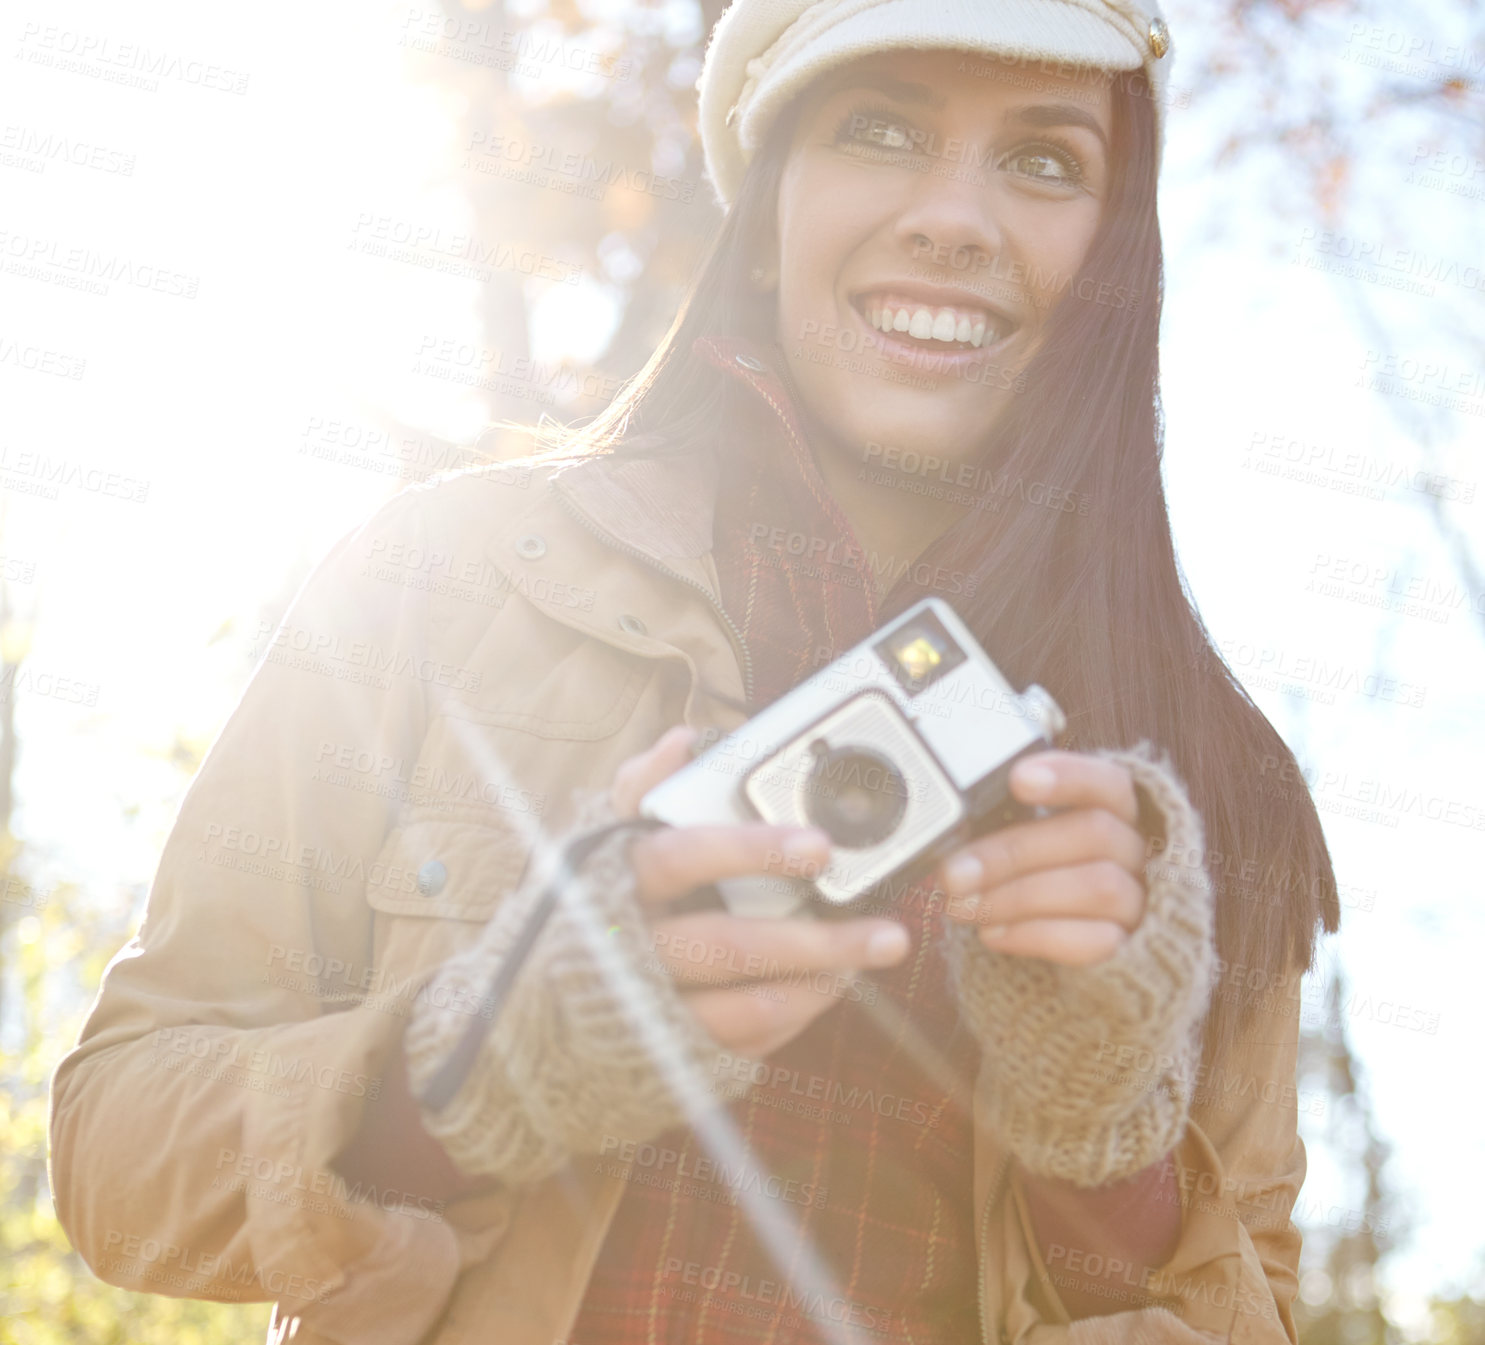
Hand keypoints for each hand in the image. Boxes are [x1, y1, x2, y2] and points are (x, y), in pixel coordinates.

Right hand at [609, 725, 911, 1057]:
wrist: (543, 1005)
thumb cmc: (594, 905)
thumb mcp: (603, 842)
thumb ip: (643, 789)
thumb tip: (683, 741)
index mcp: (614, 883)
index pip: (681, 859)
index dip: (749, 851)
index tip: (818, 846)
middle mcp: (629, 951)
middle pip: (728, 945)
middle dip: (815, 940)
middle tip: (887, 931)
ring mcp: (651, 1009)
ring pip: (744, 1006)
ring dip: (816, 982)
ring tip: (870, 955)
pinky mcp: (671, 1052)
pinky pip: (740, 1043)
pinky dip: (792, 1015)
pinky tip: (829, 986)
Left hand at [935, 750, 1147, 966]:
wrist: (1063, 943)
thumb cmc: (1036, 874)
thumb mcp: (1025, 839)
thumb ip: (1005, 822)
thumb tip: (951, 820)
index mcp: (1116, 812)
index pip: (1108, 782)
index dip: (1069, 776)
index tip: (1017, 779)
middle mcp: (1138, 852)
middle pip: (1093, 833)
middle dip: (1013, 852)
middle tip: (953, 874)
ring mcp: (1140, 901)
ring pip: (1097, 886)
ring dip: (1017, 897)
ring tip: (963, 908)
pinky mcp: (1130, 948)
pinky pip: (1095, 941)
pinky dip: (1035, 935)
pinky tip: (991, 934)